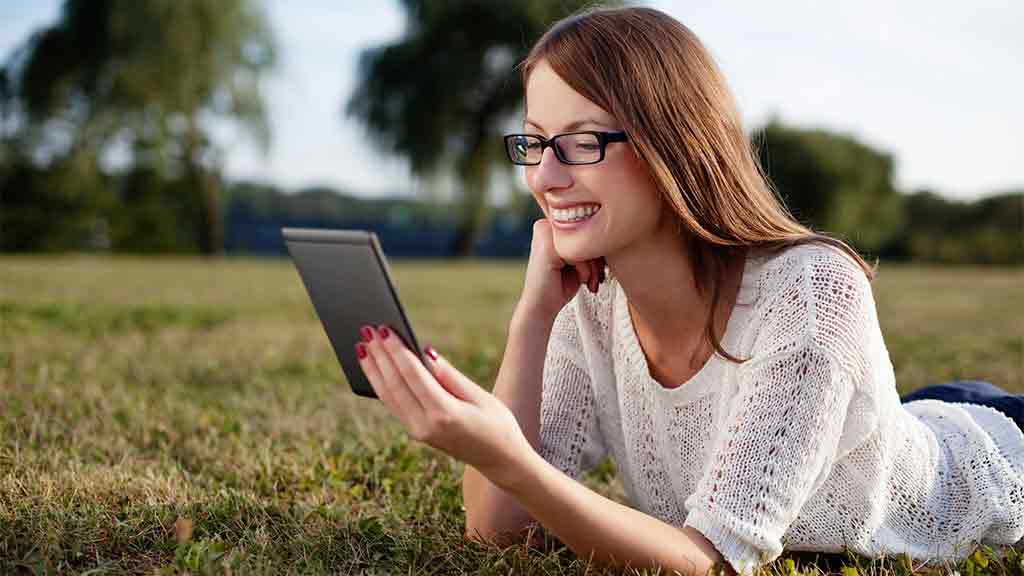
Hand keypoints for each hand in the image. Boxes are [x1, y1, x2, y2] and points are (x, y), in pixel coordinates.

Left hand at [354, 324, 533, 488]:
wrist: (500, 460)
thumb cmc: (497, 423)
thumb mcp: (479, 396)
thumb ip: (449, 375)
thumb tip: (424, 352)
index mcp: (444, 413)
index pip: (412, 376)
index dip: (397, 351)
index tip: (384, 329)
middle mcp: (425, 425)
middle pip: (395, 384)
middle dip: (380, 356)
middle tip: (367, 330)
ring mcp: (418, 431)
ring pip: (388, 395)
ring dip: (374, 369)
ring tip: (362, 345)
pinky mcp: (416, 432)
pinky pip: (393, 404)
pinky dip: (380, 383)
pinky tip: (373, 367)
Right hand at [520, 219, 605, 320]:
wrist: (541, 307)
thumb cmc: (561, 285)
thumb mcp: (578, 259)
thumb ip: (587, 243)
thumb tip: (611, 236)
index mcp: (551, 224)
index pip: (586, 227)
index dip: (595, 249)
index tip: (597, 270)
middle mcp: (545, 224)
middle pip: (586, 234)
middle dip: (595, 259)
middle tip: (594, 278)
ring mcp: (544, 233)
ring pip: (585, 244)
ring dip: (592, 266)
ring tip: (588, 281)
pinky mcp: (546, 246)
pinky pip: (579, 254)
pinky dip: (585, 270)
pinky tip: (580, 281)